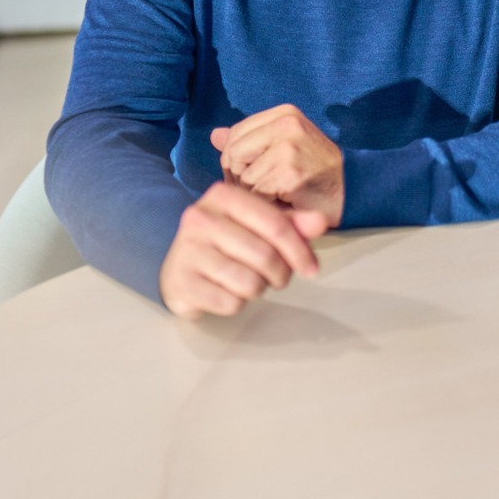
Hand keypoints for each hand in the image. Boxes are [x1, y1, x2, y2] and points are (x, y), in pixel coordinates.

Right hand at [159, 182, 327, 319]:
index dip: (301, 251)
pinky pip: (229, 303)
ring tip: (250, 281)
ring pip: (249, 282)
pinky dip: (237, 303)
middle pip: (265, 256)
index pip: (277, 225)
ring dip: (259, 289)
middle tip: (277, 278)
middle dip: (281, 274)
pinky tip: (227, 291)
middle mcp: (201, 218)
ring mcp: (187, 250)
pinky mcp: (180, 282)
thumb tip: (319, 221)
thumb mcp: (258, 225)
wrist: (178, 268)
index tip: (312, 269)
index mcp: (223, 195)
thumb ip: (291, 223)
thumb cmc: (226, 244)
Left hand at [211, 104, 343, 226]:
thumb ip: (251, 139)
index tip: (256, 172)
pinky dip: (267, 206)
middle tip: (266, 188)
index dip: (237, 160)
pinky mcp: (289, 174)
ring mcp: (288, 149)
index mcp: (285, 114)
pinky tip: (286, 203)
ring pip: (242, 178)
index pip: (234, 135)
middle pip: (233, 155)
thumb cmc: (319, 171)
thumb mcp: (287, 145)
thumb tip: (215, 135)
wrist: (356, 190)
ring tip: (279, 194)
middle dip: (242, 178)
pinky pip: (256, 195)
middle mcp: (286, 125)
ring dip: (256, 195)